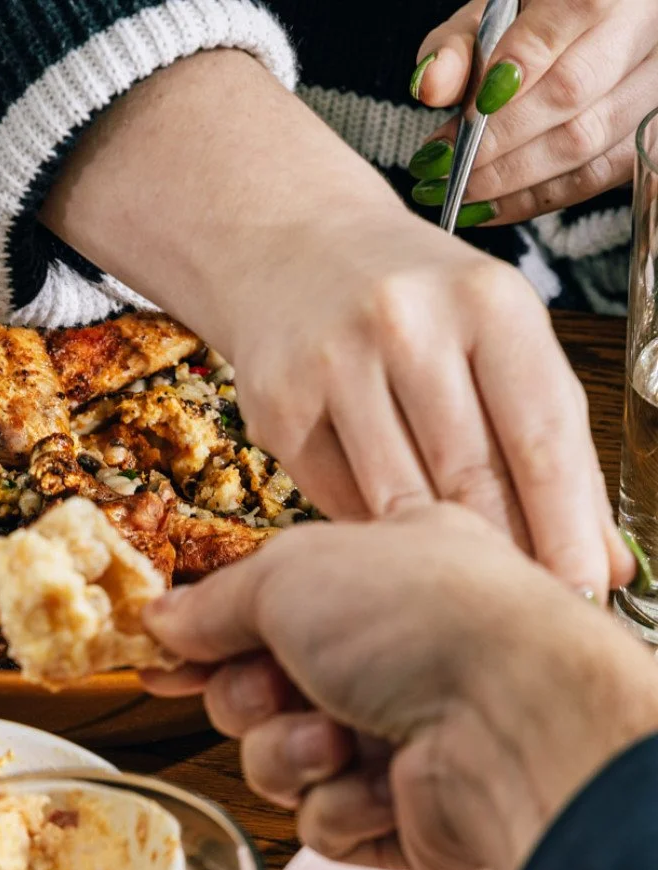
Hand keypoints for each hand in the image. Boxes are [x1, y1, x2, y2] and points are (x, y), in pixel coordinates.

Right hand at [142, 505, 657, 869]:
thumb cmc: (421, 623)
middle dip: (251, 697)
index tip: (162, 658)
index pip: (264, 610)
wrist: (507, 723)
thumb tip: (162, 619)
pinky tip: (382, 786)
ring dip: (292, 754)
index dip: (205, 636)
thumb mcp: (290, 575)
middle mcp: (390, 656)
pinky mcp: (404, 816)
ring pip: (281, 763)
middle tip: (279, 687)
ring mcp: (400, 738)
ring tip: (340, 740)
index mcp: (376, 578)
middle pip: (257, 692)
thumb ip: (215, 603)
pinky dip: (342, 806)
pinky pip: (323, 822)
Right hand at [222, 201, 629, 598]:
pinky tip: (388, 546)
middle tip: (520, 611)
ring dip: (431, 557)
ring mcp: (333, 363)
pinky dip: (370, 534)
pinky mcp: (277, 407)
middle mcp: (407, 322)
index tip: (581, 593)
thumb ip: (551, 442)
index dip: (565, 529)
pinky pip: (336, 502)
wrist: (290, 247)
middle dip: (505, 557)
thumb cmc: (414, 303)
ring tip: (455, 591)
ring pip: (397, 500)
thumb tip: (604, 561)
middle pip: (470, 477)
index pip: (540, 436)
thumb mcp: (497, 337)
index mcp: (487, 300)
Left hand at [410, 0, 657, 222]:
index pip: (574, 14)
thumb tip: (430, 85)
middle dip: (498, 139)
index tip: (467, 113)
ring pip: (589, 140)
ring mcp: (655, 83)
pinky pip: (598, 176)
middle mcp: (647, 26)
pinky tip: (490, 208)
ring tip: (458, 192)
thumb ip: (459, 47)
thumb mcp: (487, 19)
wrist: (573, 40)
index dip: (517, 69)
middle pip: (574, 90)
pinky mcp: (649, 133)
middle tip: (443, 167)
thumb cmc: (526, 27)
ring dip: (513, 179)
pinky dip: (537, 198)